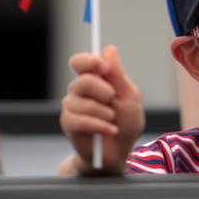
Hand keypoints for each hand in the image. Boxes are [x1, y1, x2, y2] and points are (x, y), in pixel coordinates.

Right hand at [60, 45, 144, 173]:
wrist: (120, 150)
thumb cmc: (126, 121)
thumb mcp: (129, 96)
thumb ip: (118, 74)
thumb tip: (109, 49)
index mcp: (95, 79)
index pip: (80, 62)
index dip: (89, 61)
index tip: (104, 68)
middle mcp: (79, 90)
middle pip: (82, 80)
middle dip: (103, 90)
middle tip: (113, 99)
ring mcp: (72, 106)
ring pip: (82, 102)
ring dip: (104, 113)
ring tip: (112, 120)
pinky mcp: (68, 123)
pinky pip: (81, 120)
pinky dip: (100, 126)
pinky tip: (110, 130)